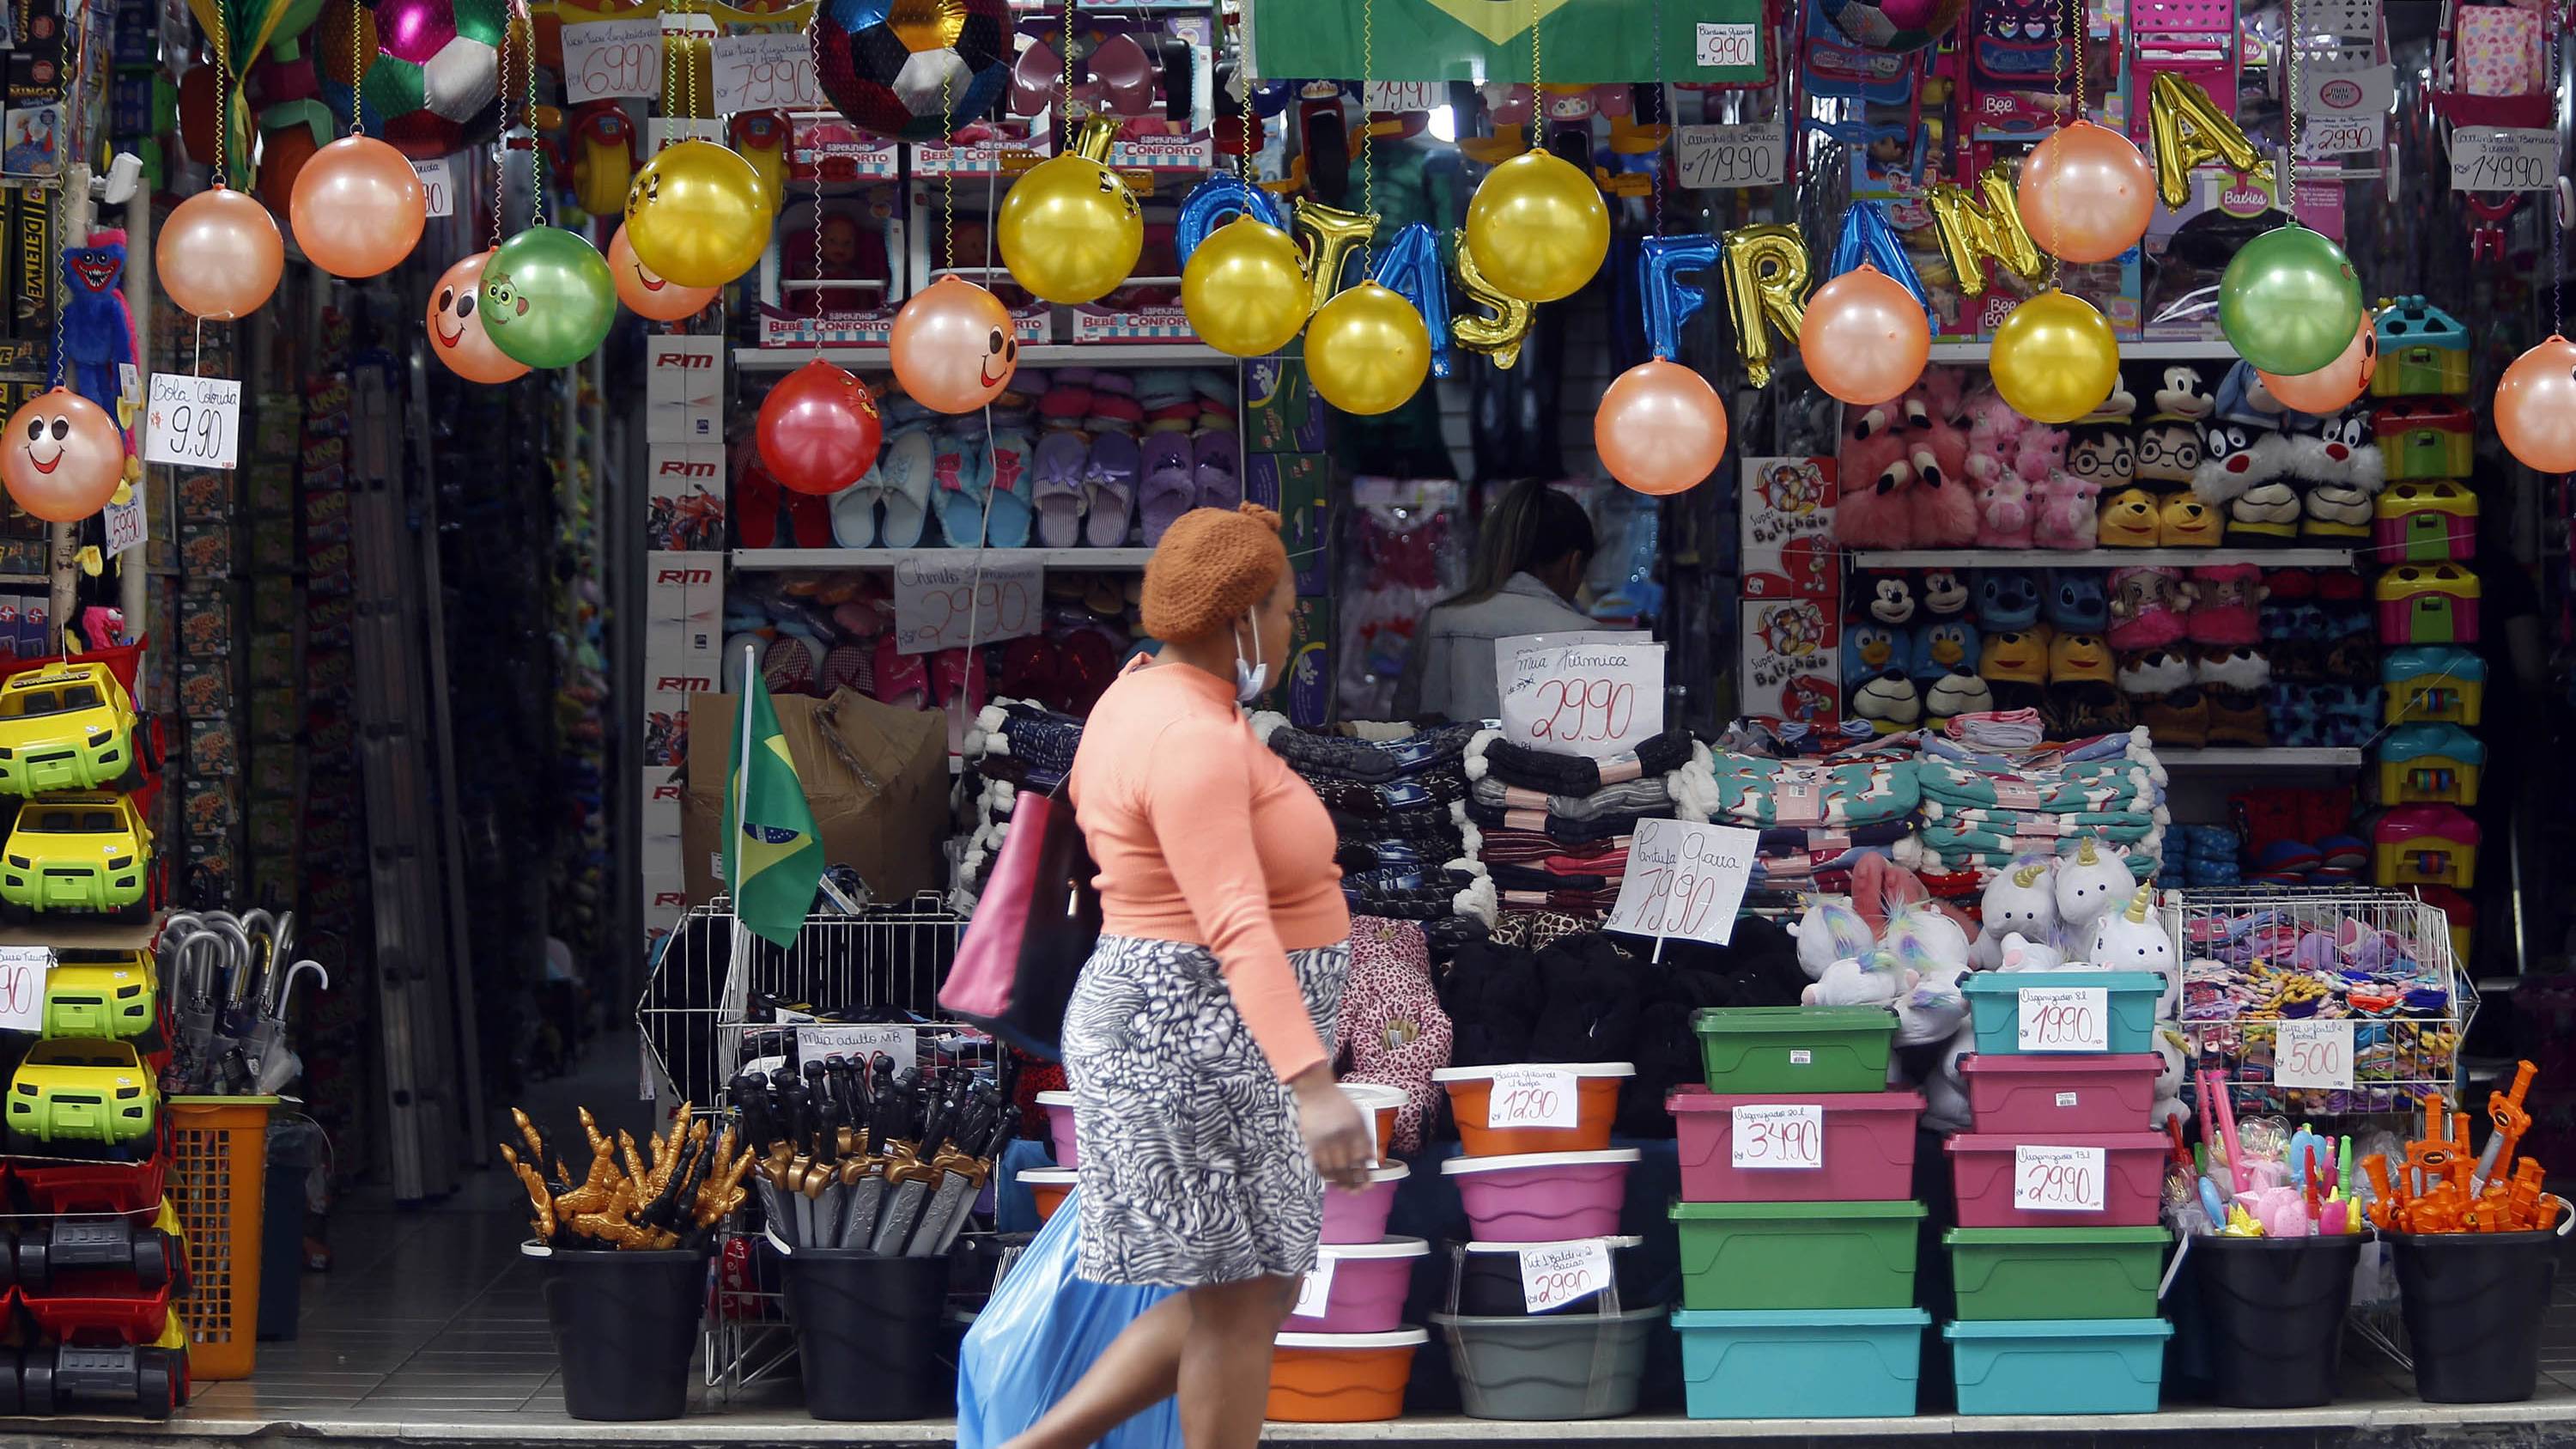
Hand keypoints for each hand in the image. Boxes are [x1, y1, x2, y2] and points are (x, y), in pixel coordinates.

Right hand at [1291, 1069, 1375, 1191]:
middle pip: (1348, 1167)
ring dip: (1340, 1182)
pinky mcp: (1311, 1142)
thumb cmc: (1339, 1104)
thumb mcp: (1358, 1117)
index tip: (1369, 1184)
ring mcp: (1325, 1140)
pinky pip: (1319, 1164)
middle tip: (1357, 1192)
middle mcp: (1341, 1136)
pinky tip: (1331, 1181)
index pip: (1362, 1157)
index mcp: (1355, 1129)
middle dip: (1354, 1183)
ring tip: (1345, 1189)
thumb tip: (1372, 1158)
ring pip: (1333, 1169)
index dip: (1366, 1174)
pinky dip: (1325, 1175)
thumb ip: (1365, 1137)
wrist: (1316, 1092)